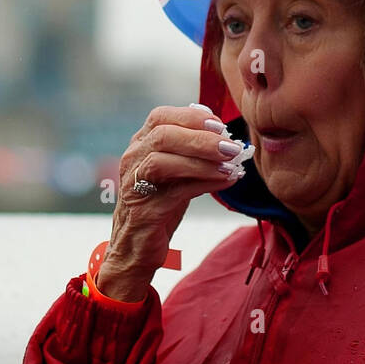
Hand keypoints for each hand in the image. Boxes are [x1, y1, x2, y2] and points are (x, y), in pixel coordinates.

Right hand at [96, 104, 248, 300]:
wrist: (136, 246)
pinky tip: (227, 182)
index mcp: (139, 144)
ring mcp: (134, 184)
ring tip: (231, 166)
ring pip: (163, 161)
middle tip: (232, 147)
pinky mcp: (144, 210)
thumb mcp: (176, 172)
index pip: (160, 117)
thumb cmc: (160, 204)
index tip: (220, 126)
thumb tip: (228, 140)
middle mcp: (132, 159)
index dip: (192, 117)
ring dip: (203, 161)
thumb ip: (193, 153)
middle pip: (163, 135)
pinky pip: (176, 191)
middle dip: (202, 139)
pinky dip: (206, 183)